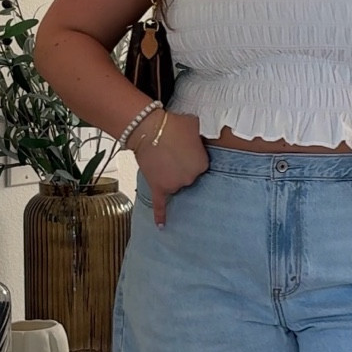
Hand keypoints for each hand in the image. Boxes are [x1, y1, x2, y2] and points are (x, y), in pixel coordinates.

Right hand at [131, 111, 208, 226]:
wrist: (148, 129)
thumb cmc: (173, 125)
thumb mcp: (195, 124)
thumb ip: (202, 134)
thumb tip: (203, 134)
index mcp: (202, 165)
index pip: (200, 165)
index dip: (190, 156)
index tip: (184, 148)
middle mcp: (190, 178)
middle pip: (187, 177)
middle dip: (180, 166)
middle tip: (171, 151)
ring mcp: (174, 185)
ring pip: (174, 184)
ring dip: (168, 175)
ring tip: (161, 158)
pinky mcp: (158, 188)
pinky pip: (160, 205)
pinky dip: (160, 216)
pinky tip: (161, 227)